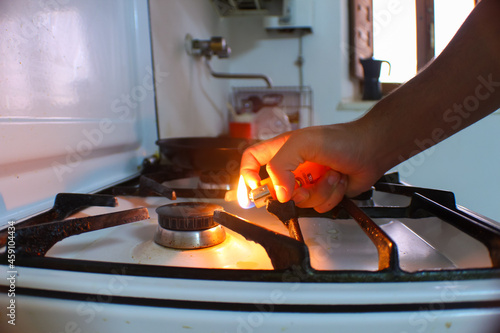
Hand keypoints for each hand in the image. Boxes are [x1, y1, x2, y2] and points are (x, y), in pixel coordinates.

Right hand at [240, 121, 382, 211]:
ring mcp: (308, 181)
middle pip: (275, 190)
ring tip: (331, 175)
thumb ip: (280, 166)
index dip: (247, 177)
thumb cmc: (341, 139)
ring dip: (319, 191)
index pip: (251, 161)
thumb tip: (278, 193)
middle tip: (302, 186)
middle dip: (292, 192)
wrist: (371, 150)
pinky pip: (317, 207)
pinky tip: (339, 181)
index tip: (255, 190)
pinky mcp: (322, 193)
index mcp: (282, 150)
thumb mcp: (302, 144)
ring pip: (299, 202)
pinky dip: (330, 196)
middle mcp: (292, 167)